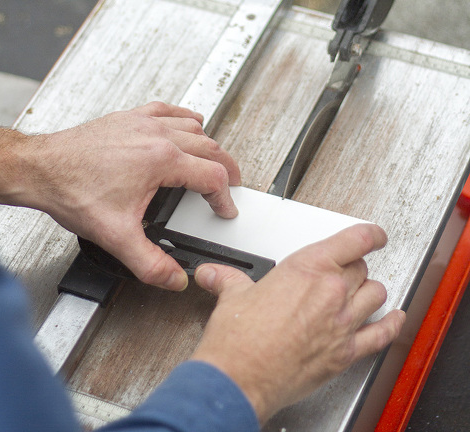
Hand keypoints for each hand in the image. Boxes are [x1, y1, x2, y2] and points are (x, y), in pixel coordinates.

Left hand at [0, 102, 239, 289]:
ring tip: (212, 161)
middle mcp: (157, 135)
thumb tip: (174, 277)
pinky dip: (184, 117)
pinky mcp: (128, 117)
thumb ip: (150, 263)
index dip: (225, 197)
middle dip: (226, 169)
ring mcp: (143, 123)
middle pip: (210, 147)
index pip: (212, 176)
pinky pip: (167, 110)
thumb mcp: (116, 236)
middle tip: (230, 186)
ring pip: (192, 126)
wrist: (42, 168)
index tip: (224, 210)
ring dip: (208, 144)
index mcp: (162, 161)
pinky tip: (185, 123)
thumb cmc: (72, 191)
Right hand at [192, 223, 404, 423]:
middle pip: (360, 268)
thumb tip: (215, 275)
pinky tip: (396, 319)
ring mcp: (342, 323)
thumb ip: (230, 280)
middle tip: (340, 271)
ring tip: (360, 291)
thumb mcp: (234, 296)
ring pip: (376, 294)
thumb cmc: (239, 338)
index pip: (355, 240)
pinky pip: (381, 334)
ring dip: (369, 290)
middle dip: (352, 268)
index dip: (371, 234)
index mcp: (308, 267)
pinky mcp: (345, 354)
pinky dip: (392, 325)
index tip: (374, 235)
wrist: (240, 378)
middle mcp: (331, 291)